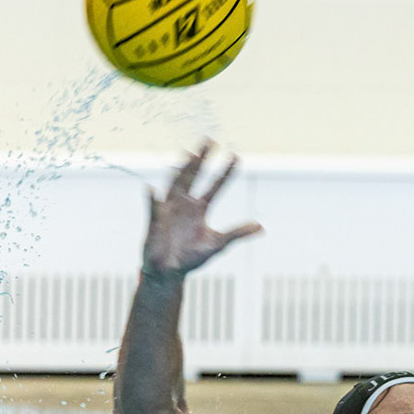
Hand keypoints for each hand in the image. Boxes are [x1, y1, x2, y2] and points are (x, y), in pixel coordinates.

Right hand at [141, 141, 262, 278]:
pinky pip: (154, 209)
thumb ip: (237, 233)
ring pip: (176, 184)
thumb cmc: (191, 257)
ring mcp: (169, 209)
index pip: (215, 187)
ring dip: (182, 170)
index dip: (225, 173)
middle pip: (195, 176)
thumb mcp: (217, 244)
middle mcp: (184, 203)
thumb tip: (261, 227)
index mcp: (200, 208)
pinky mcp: (156, 221)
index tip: (236, 157)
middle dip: (202, 160)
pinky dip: (152, 201)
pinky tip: (152, 189)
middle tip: (210, 141)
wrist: (169, 271)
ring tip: (189, 155)